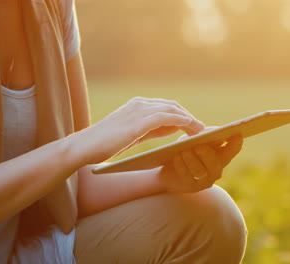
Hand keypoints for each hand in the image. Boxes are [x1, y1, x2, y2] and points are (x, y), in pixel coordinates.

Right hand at [72, 97, 204, 164]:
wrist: (86, 147)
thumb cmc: (108, 143)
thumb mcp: (135, 134)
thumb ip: (154, 128)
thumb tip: (176, 126)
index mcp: (138, 105)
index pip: (167, 107)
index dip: (183, 115)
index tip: (195, 126)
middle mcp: (140, 104)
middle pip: (172, 106)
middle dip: (189, 117)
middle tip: (202, 129)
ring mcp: (139, 110)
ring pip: (172, 110)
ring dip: (189, 120)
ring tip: (201, 131)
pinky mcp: (138, 121)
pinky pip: (166, 117)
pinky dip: (180, 120)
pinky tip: (190, 127)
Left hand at [158, 134, 242, 192]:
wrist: (170, 168)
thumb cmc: (186, 149)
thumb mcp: (195, 138)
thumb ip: (206, 134)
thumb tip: (215, 131)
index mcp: (221, 155)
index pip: (232, 150)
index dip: (235, 144)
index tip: (237, 136)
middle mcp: (216, 170)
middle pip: (217, 164)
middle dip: (208, 155)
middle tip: (199, 146)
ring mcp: (205, 181)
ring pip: (200, 171)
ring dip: (191, 160)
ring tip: (184, 151)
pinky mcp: (191, 187)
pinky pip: (187, 177)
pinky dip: (181, 166)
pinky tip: (176, 158)